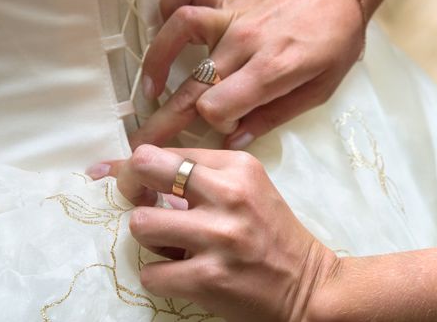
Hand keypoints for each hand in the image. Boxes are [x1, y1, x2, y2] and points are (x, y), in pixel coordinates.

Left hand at [92, 145, 337, 320]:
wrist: (308, 285)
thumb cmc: (272, 233)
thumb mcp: (247, 188)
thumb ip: (202, 176)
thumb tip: (139, 171)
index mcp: (237, 167)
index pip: (165, 152)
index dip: (140, 167)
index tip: (135, 183)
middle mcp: (229, 194)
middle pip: (145, 168)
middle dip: (129, 185)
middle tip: (138, 202)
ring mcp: (219, 237)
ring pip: (140, 224)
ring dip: (148, 239)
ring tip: (170, 246)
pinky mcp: (210, 278)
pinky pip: (151, 273)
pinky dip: (159, 276)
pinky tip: (182, 274)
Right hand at [131, 0, 371, 149]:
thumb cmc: (337, 39)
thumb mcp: (320, 88)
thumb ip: (275, 115)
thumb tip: (235, 138)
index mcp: (272, 70)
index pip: (217, 108)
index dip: (216, 124)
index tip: (227, 125)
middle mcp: (245, 43)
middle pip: (192, 87)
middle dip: (164, 122)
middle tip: (141, 145)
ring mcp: (232, 16)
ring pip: (178, 34)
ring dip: (156, 64)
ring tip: (151, 92)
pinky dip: (169, 3)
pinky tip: (164, 27)